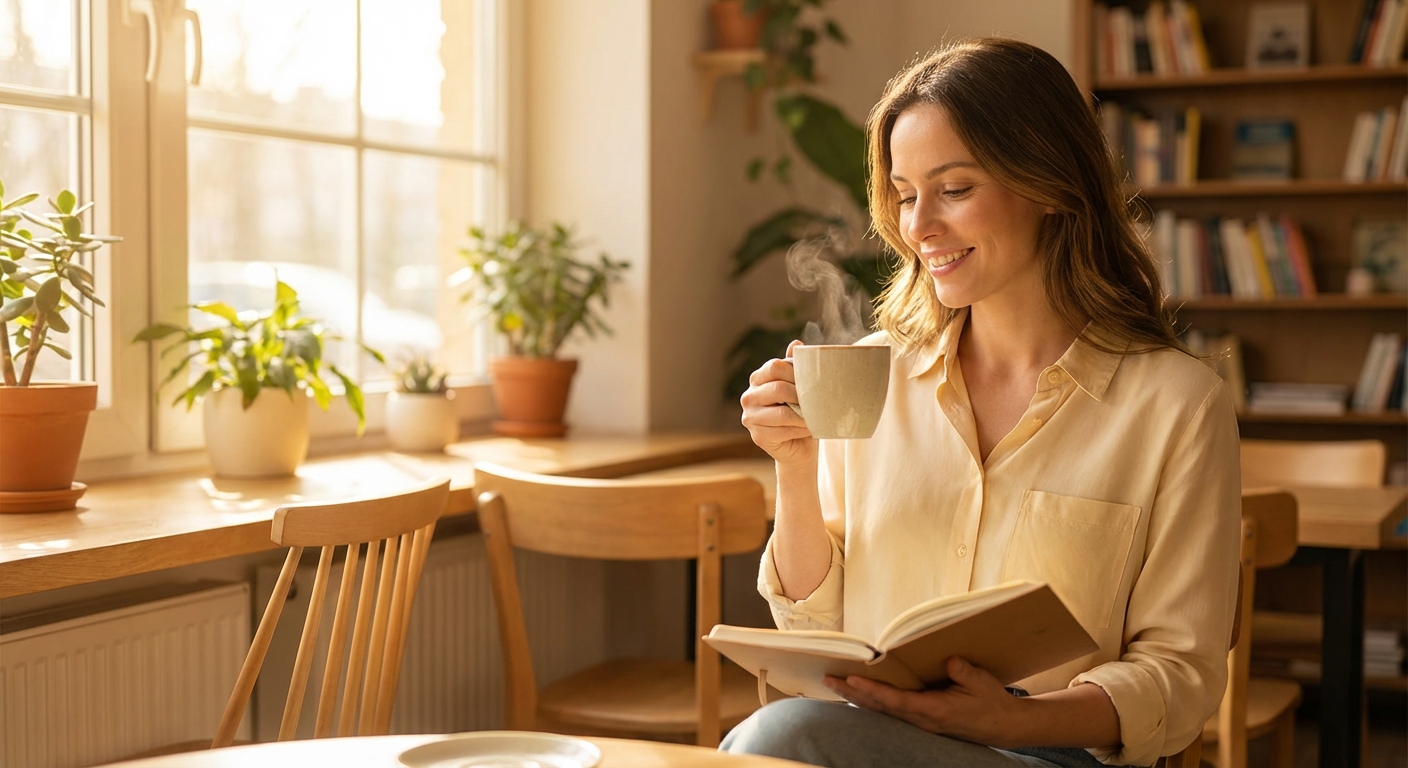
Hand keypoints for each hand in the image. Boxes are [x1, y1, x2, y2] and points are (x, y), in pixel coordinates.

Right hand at [740, 340, 814, 465]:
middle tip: (817, 400)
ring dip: (804, 415)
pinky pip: (784, 430)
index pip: (774, 367)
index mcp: (757, 379)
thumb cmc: (800, 411)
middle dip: (801, 396)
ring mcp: (750, 418)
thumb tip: (796, 344)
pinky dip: (801, 429)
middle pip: (778, 388)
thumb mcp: (799, 387)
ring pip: (782, 413)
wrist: (800, 444)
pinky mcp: (757, 436)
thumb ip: (795, 366)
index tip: (812, 380)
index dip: (795, 372)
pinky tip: (808, 429)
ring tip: (815, 415)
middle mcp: (748, 397)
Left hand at [823, 657, 1025, 747]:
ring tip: (835, 684)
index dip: (872, 690)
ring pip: (882, 711)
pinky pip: (890, 712)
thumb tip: (949, 660)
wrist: (1002, 727)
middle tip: (829, 678)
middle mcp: (922, 720)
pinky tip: (858, 694)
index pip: (896, 701)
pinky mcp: (921, 721)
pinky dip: (871, 702)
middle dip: (853, 693)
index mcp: (935, 711)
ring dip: (857, 698)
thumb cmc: (991, 703)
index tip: (852, 678)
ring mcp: (920, 723)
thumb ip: (964, 672)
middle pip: (880, 707)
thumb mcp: (982, 683)